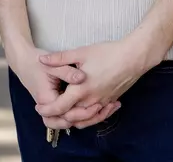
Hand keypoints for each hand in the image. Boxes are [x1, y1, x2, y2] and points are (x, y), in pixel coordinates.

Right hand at [6, 44, 109, 129]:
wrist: (24, 62)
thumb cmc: (37, 62)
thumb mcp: (52, 65)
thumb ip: (67, 72)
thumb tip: (82, 78)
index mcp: (47, 100)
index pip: (66, 115)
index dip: (83, 113)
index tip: (97, 105)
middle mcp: (48, 108)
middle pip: (67, 123)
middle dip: (86, 119)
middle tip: (101, 109)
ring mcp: (50, 108)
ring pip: (67, 122)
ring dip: (84, 119)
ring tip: (102, 111)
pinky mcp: (55, 105)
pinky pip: (67, 115)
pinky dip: (80, 114)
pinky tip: (95, 106)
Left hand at [35, 35, 162, 128]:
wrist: (134, 58)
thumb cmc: (108, 54)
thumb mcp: (81, 53)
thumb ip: (60, 58)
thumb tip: (42, 60)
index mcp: (81, 90)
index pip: (59, 108)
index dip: (47, 110)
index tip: (38, 107)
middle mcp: (91, 101)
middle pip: (71, 117)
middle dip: (58, 117)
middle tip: (48, 111)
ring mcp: (102, 103)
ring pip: (85, 119)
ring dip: (73, 118)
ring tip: (63, 111)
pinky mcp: (111, 101)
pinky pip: (97, 115)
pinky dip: (88, 116)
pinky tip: (85, 108)